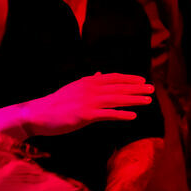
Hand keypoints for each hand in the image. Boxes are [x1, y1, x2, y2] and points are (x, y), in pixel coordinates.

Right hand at [22, 73, 153, 136]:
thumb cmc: (57, 102)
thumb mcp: (74, 87)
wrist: (38, 114)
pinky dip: (121, 115)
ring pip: (116, 100)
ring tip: (148, 101)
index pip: (113, 78)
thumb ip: (89, 81)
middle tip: (152, 89)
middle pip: (119, 88)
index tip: (142, 80)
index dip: (129, 79)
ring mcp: (88, 102)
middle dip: (137, 88)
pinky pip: (107, 115)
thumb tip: (99, 74)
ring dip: (134, 100)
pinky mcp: (85, 115)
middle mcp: (90, 89)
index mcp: (88, 82)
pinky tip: (133, 116)